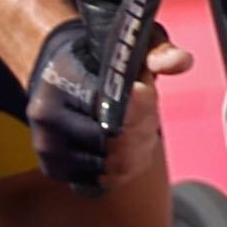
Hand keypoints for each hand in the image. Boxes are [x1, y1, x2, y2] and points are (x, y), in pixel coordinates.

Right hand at [24, 17, 190, 193]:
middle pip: (114, 143)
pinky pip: (98, 181)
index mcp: (61, 75)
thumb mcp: (129, 44)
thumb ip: (157, 52)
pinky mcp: (52, 166)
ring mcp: (46, 143)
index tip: (147, 92)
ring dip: (134, 154)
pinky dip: (118, 171)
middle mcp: (46, 112)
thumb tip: (181, 61)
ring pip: (109, 166)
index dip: (140, 106)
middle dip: (142, 132)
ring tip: (137, 133)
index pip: (110, 106)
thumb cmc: (98, 57)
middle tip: (147, 118)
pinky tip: (122, 151)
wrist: (57, 73)